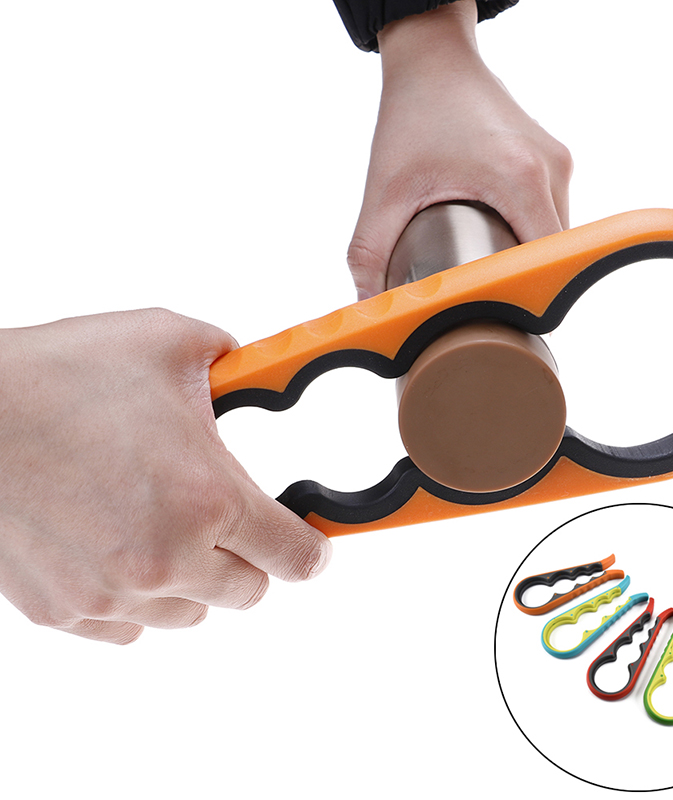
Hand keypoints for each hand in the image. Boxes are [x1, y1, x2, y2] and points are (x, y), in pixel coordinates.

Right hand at [0, 309, 330, 642]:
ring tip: (168, 528)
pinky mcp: (62, 611)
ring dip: (195, 580)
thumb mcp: (166, 342)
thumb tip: (251, 369)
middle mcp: (166, 558)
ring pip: (190, 614)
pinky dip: (138, 599)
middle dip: (250, 558)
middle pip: (249, 593)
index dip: (311, 549)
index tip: (309, 543)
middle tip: (228, 520)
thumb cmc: (55, 376)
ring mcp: (110, 593)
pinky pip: (129, 628)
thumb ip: (230, 361)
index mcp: (207, 498)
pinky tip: (122, 551)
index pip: (295, 557)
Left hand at [347, 0, 571, 297]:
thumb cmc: (413, 114)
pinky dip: (526, 232)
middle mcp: (550, 168)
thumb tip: (368, 306)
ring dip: (522, 255)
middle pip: (550, 252)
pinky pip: (549, 212)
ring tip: (485, 266)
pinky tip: (495, 237)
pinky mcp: (553, 158)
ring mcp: (557, 161)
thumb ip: (370, 252)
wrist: (432, 57)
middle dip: (516, 277)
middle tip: (480, 295)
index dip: (521, 294)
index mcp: (519, 177)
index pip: (542, 261)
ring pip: (553, 234)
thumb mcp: (385, 190)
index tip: (497, 315)